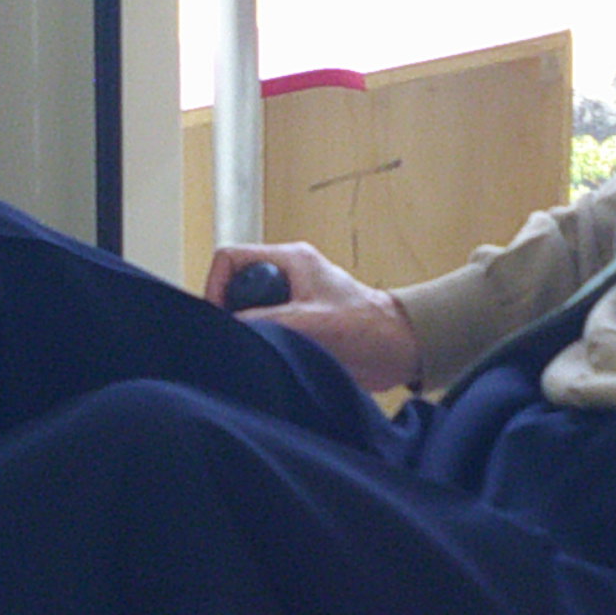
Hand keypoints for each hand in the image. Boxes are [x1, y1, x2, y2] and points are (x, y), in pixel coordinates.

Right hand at [202, 240, 422, 393]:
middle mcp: (287, 277)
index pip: (230, 258)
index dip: (216, 285)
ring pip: (247, 312)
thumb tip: (230, 326)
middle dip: (233, 313)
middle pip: (235, 286)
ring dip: (250, 332)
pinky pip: (263, 330)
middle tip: (245, 336)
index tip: (221, 315)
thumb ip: (267, 320)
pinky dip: (263, 344)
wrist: (399, 349)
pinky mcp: (296, 324)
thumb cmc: (368, 326)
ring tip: (267, 347)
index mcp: (291, 260)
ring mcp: (290, 300)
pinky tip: (276, 356)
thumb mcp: (312, 322)